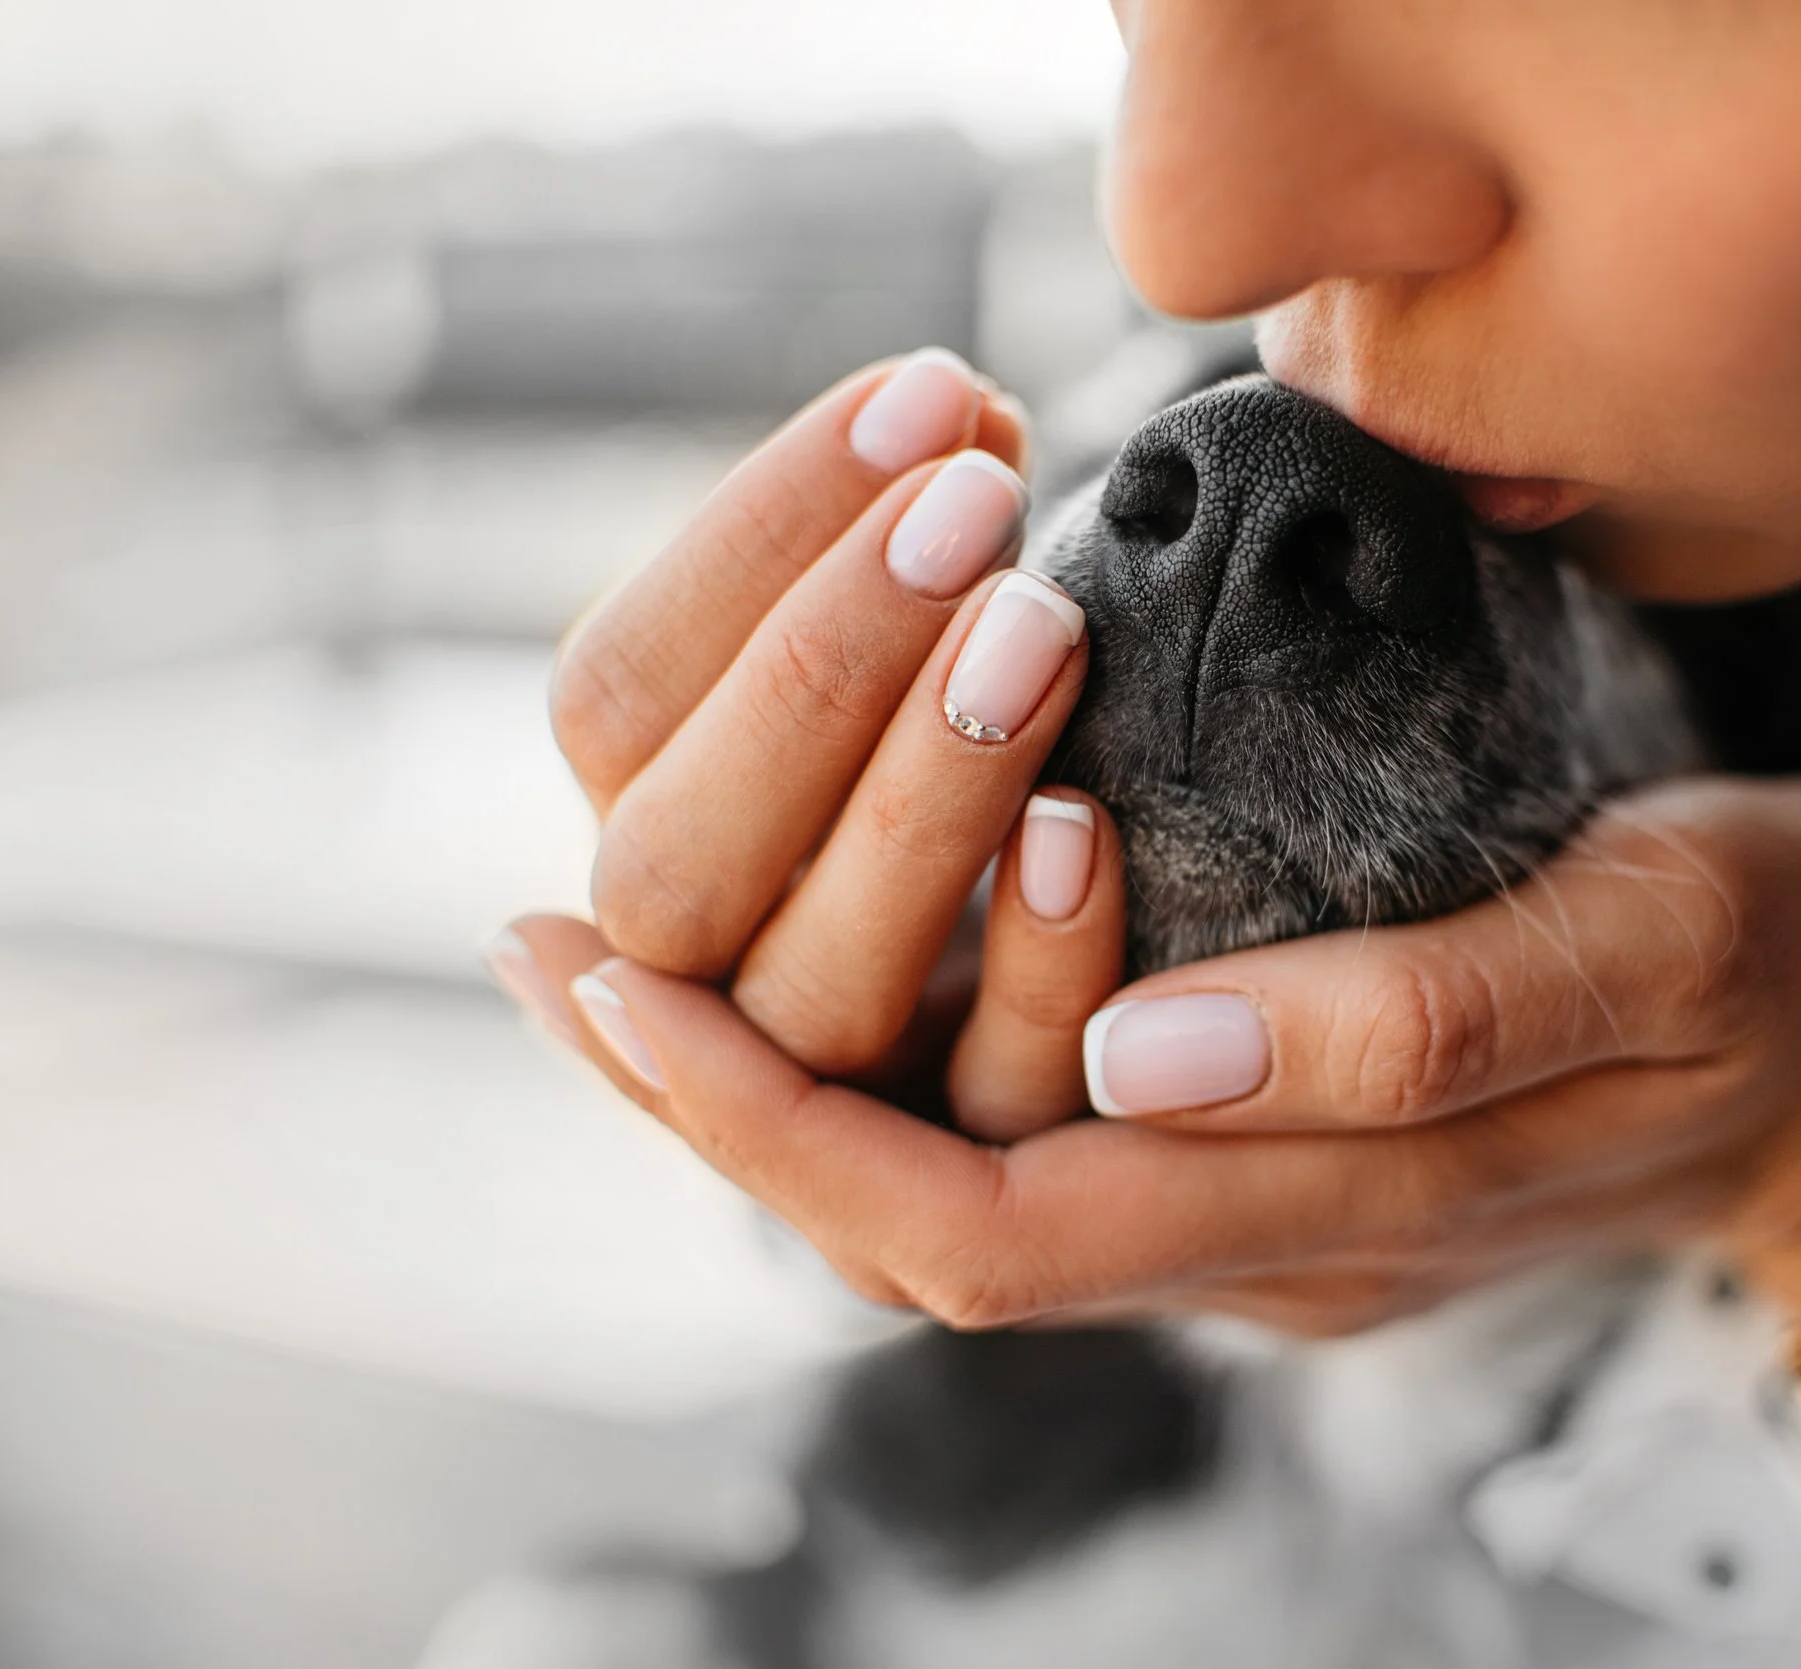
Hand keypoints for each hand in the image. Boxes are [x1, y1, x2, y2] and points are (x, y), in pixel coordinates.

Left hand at [502, 773, 1800, 1372]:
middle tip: (554, 958)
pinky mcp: (1273, 1159)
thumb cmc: (1786, 973)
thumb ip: (1431, 1009)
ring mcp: (1266, 1215)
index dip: (784, 1127)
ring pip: (965, 1200)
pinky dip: (901, 1065)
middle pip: (931, 1236)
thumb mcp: (1671, 932)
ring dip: (785, 1096)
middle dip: (725, 1118)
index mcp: (1344, 1205)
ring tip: (625, 958)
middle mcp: (1266, 1243)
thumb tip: (1146, 1046)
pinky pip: (1040, 1147)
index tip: (615, 991)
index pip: (997, 1221)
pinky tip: (834, 952)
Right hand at [516, 351, 1128, 1133]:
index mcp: (655, 825)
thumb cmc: (1030, 746)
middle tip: (977, 503)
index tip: (933, 392)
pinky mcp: (982, 1176)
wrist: (1187, 955)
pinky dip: (1034, 966)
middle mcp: (699, 982)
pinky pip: (988, 1095)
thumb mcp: (926, 658)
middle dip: (817, 671)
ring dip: (916, 802)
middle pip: (673, 867)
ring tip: (1045, 625)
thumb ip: (887, 571)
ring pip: (816, 990)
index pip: (613, 697)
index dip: (757, 538)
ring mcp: (831, 1096)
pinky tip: (1084, 831)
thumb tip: (951, 406)